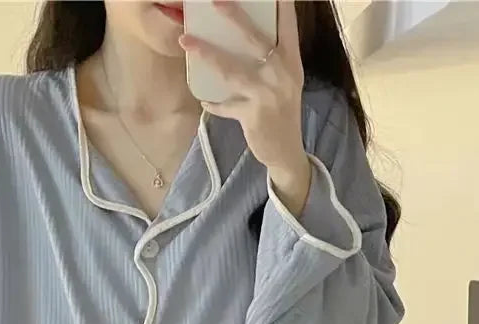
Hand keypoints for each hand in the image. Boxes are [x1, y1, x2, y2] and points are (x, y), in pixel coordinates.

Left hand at [179, 0, 310, 212]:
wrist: (287, 153)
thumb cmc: (281, 112)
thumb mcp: (284, 82)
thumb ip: (271, 60)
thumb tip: (243, 35)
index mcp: (292, 62)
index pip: (287, 25)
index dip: (280, 5)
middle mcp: (282, 74)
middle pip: (256, 40)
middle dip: (235, 17)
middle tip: (215, 0)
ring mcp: (268, 95)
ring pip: (233, 70)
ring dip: (208, 55)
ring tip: (186, 42)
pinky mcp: (253, 115)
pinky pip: (226, 106)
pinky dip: (214, 104)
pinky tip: (205, 99)